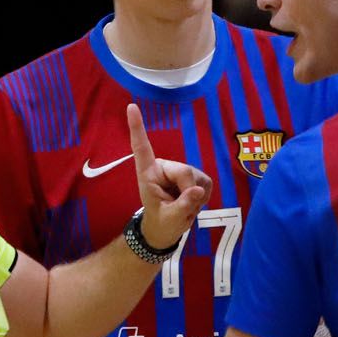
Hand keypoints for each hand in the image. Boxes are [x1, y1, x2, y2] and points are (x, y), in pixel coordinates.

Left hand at [128, 103, 211, 250]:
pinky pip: (206, 182)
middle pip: (184, 171)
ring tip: (185, 208)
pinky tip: (194, 203)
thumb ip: (182, 206)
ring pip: (197, 178)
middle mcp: (163, 167)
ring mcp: (180, 170)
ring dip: (196, 198)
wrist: (168, 230)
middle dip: (189, 193)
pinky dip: (203, 197)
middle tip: (184, 210)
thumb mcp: (169, 220)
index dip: (137, 127)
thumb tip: (197, 190)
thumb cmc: (162, 223)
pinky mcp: (195, 175)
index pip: (141, 148)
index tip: (131, 107)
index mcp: (148, 174)